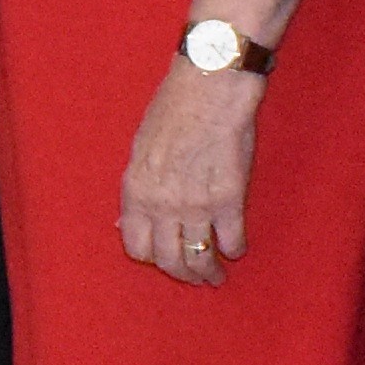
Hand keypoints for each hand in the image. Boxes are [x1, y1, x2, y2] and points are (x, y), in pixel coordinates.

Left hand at [117, 62, 259, 286]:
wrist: (210, 87)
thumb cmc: (173, 110)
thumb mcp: (139, 150)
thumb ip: (138, 190)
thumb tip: (128, 225)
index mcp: (136, 191)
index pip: (136, 247)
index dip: (151, 257)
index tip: (163, 258)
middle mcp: (163, 204)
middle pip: (170, 261)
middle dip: (183, 274)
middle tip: (195, 277)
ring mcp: (197, 205)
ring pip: (201, 257)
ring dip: (210, 271)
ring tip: (216, 274)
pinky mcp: (230, 199)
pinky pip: (232, 240)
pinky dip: (235, 249)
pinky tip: (236, 247)